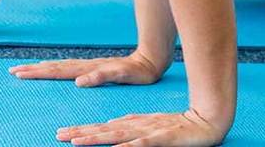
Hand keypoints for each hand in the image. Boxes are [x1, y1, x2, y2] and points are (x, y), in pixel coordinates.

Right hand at [9, 51, 166, 87]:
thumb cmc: (137, 72)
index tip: (20, 73)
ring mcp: (87, 66)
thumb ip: (101, 77)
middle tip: (13, 71)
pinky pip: (68, 68)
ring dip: (41, 67)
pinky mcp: (92, 68)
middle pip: (54, 66)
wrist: (150, 61)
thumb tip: (79, 81)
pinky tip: (51, 69)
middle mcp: (84, 66)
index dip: (39, 72)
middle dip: (33, 69)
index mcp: (87, 69)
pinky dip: (55, 68)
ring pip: (59, 66)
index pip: (57, 70)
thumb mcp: (122, 76)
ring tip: (25, 69)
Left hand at [55, 109, 227, 145]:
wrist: (206, 121)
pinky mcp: (163, 138)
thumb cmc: (175, 125)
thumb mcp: (148, 125)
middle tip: (58, 136)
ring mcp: (148, 131)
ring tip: (77, 142)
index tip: (61, 134)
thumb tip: (108, 126)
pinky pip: (143, 144)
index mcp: (131, 124)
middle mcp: (136, 126)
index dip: (81, 131)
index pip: (101, 128)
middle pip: (103, 131)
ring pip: (117, 136)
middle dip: (80, 134)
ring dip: (96, 139)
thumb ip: (128, 125)